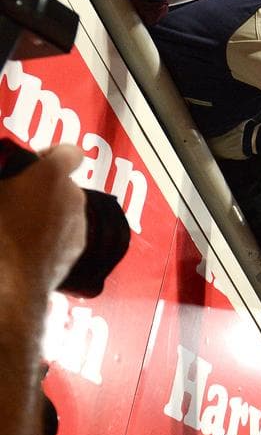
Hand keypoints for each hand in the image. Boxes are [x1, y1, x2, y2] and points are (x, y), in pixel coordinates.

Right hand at [0, 144, 86, 295]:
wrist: (10, 282)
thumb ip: (5, 177)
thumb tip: (7, 181)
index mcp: (51, 176)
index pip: (70, 152)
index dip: (53, 154)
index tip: (35, 163)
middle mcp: (74, 197)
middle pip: (64, 182)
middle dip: (44, 187)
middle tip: (16, 197)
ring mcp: (79, 224)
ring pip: (66, 208)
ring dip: (49, 210)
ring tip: (19, 224)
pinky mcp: (79, 247)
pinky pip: (67, 230)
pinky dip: (53, 232)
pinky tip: (29, 243)